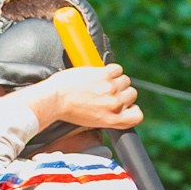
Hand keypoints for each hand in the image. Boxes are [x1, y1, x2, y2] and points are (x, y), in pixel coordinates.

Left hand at [24, 64, 141, 131]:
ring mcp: (110, 89)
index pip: (137, 116)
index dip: (133, 109)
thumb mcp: (91, 121)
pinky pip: (117, 68)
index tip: (126, 106)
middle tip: (104, 91)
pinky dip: (110, 69)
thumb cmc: (66, 111)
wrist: (53, 100)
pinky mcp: (104, 75)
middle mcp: (114, 105)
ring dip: (114, 79)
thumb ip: (106, 115)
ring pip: (125, 80)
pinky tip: (98, 73)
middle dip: (120, 91)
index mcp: (112, 120)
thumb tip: (114, 107)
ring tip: (98, 83)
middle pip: (132, 94)